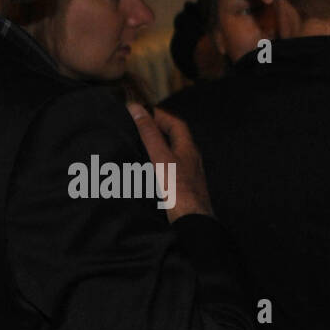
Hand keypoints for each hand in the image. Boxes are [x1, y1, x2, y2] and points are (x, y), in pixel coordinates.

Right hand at [129, 104, 211, 220]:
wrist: (192, 220)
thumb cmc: (179, 190)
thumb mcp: (160, 156)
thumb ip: (149, 133)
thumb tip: (137, 109)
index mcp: (189, 149)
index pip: (177, 124)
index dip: (161, 115)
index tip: (144, 112)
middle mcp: (191, 161)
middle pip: (175, 139)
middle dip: (158, 131)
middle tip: (139, 127)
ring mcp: (189, 176)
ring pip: (172, 156)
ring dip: (157, 149)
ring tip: (139, 147)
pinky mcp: (183, 190)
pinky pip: (171, 172)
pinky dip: (158, 167)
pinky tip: (148, 173)